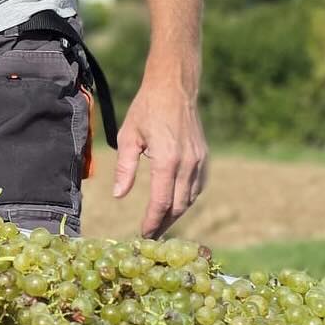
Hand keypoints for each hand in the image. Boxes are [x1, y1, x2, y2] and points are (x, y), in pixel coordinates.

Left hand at [111, 76, 207, 237]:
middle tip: (151, 236)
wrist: (174, 88)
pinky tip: (176, 204)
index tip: (144, 235)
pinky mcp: (205, 156)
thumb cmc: (147, 109)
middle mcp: (187, 163)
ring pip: (190, 198)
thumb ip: (125, 168)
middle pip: (179, 205)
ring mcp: (200, 160)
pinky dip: (187, 199)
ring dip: (176, 213)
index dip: (153, 221)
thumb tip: (119, 196)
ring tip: (161, 223)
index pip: (161, 201)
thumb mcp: (128, 136)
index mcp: (167, 159)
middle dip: (164, 223)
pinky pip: (198, 186)